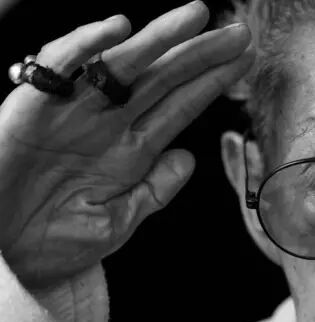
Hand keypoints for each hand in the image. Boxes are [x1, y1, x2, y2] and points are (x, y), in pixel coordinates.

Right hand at [0, 1, 254, 288]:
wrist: (0, 258)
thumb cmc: (52, 242)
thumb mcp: (117, 223)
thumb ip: (155, 192)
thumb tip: (190, 159)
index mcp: (132, 151)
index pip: (182, 106)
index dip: (213, 82)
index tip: (245, 60)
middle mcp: (108, 124)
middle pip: (164, 78)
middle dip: (201, 54)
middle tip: (240, 33)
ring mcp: (74, 112)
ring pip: (123, 65)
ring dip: (160, 39)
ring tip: (197, 17)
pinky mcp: (33, 108)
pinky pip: (60, 68)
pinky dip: (86, 47)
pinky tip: (118, 29)